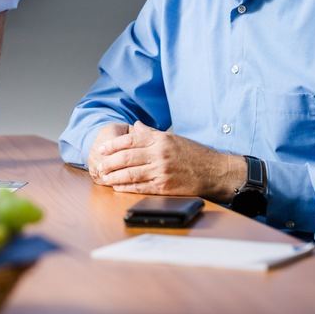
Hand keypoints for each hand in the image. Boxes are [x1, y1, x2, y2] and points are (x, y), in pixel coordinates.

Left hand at [92, 121, 241, 199]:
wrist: (215, 171)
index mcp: (160, 140)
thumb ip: (152, 133)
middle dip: (109, 162)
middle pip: (126, 157)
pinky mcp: (165, 187)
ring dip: (114, 176)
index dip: (113, 145)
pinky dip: (126, 187)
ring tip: (104, 176)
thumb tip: (135, 126)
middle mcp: (159, 155)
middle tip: (99, 165)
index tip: (102, 149)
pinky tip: (117, 186)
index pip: (130, 140)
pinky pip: (140, 187)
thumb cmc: (194, 154)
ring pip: (130, 174)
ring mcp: (162, 171)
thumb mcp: (173, 138)